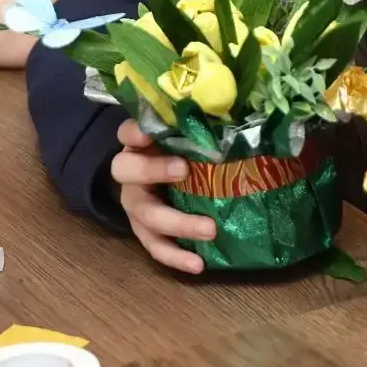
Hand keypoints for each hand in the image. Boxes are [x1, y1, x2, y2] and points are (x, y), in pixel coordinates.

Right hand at [111, 120, 214, 273]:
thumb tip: (240, 102)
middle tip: (184, 170)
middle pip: (126, 170)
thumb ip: (204, 121)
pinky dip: (176, 256)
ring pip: (145, 215)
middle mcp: (130, 171)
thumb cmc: (184, 149)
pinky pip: (155, 246)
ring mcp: (135, 204)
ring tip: (210, 230)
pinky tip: (198, 264)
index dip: (135, 132)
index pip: (128, 132)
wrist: (165, 180)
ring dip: (176, 223)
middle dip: (153, 170)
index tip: (150, 133)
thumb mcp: (189, 133)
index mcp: (139, 142)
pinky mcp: (145, 231)